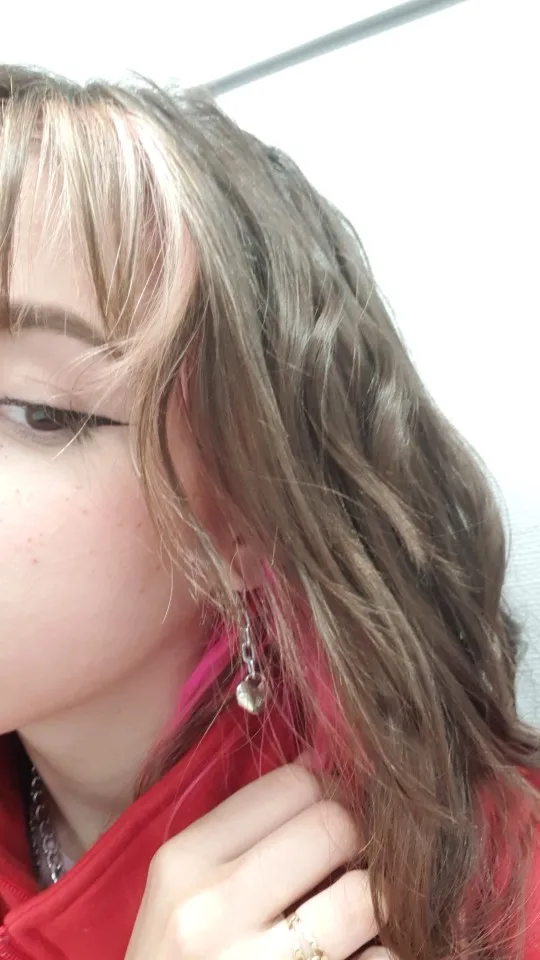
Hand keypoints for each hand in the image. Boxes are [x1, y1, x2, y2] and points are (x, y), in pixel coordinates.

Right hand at [125, 763, 389, 959]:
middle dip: (358, 840)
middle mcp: (214, 913)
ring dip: (379, 901)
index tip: (331, 813)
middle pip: (336, 826)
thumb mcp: (184, 891)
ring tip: (359, 913)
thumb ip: (246, 828)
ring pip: (368, 896)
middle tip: (351, 862)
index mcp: (182, 864)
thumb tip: (323, 759)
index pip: (294, 783)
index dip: (327, 792)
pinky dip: (386, 956)